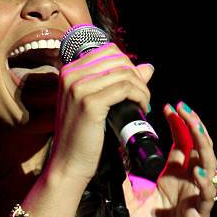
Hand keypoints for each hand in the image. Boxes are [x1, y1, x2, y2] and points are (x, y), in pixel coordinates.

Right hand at [47, 43, 153, 183]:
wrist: (68, 164)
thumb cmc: (82, 137)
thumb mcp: (98, 104)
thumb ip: (119, 82)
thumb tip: (148, 67)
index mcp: (69, 72)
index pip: (109, 51)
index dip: (129, 66)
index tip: (136, 87)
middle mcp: (70, 75)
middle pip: (118, 59)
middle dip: (137, 77)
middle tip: (143, 97)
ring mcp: (78, 88)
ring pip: (124, 73)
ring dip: (142, 88)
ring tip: (144, 105)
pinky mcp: (89, 103)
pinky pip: (125, 89)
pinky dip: (140, 97)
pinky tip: (142, 109)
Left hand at [125, 102, 216, 216]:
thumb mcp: (129, 198)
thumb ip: (125, 175)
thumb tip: (111, 150)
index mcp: (172, 175)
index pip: (179, 142)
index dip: (177, 123)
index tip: (166, 105)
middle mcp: (188, 181)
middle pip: (197, 145)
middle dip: (191, 124)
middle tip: (180, 106)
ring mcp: (197, 195)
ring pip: (208, 163)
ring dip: (202, 144)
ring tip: (193, 126)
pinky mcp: (201, 213)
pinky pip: (207, 195)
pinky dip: (203, 182)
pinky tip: (196, 173)